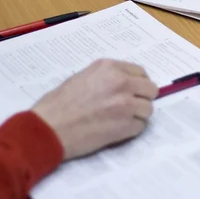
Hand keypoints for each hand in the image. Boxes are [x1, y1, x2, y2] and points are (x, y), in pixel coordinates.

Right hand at [32, 59, 158, 159]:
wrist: (49, 128)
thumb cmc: (58, 104)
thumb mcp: (82, 77)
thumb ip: (106, 77)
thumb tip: (124, 83)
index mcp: (110, 68)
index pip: (140, 73)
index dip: (137, 83)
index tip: (133, 91)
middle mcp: (121, 83)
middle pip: (151, 90)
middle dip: (142, 98)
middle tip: (130, 107)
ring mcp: (126, 104)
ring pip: (148, 109)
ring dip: (138, 115)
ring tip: (120, 120)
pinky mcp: (125, 126)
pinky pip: (140, 126)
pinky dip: (130, 130)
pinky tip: (115, 130)